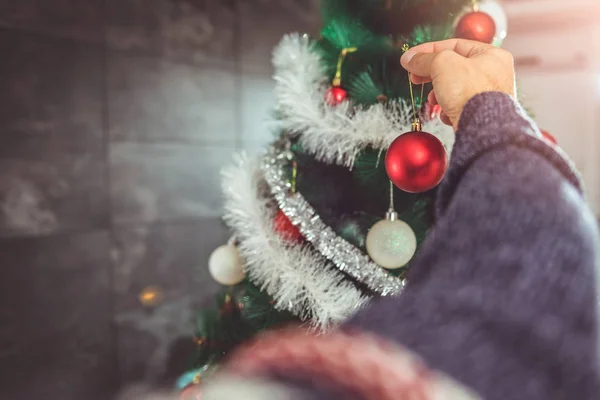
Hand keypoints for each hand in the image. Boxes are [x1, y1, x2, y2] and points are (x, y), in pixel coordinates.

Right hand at [400, 39, 515, 129]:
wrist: (481, 128)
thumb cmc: (470, 92)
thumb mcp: (442, 64)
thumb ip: (424, 59)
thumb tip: (409, 59)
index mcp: (491, 55)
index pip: (454, 45)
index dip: (428, 50)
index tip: (410, 58)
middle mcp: (493, 74)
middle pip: (452, 67)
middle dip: (431, 74)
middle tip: (415, 78)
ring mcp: (488, 95)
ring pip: (453, 88)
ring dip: (438, 94)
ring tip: (432, 100)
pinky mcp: (480, 114)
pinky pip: (458, 105)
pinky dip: (447, 109)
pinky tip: (445, 114)